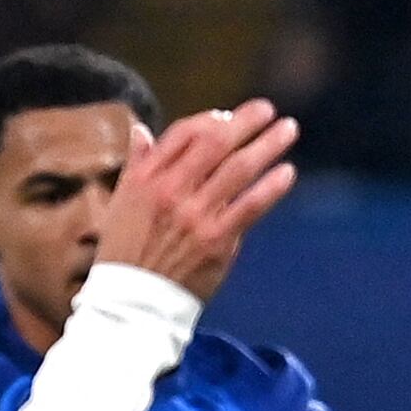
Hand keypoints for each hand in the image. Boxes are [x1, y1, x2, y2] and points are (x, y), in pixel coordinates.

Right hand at [96, 99, 300, 300]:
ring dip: (268, 145)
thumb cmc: (127, 252)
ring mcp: (196, 215)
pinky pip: (251, 205)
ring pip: (238, 169)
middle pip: (215, 143)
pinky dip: (272, 186)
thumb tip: (141, 129)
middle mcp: (171, 191)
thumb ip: (137, 164)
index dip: (210, 120)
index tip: (228, 117)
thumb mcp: (121, 202)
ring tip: (289, 130)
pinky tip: (287, 172)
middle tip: (268, 109)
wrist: (135, 301)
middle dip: (246, 122)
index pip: (184, 134)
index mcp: (146, 178)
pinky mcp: (217, 240)